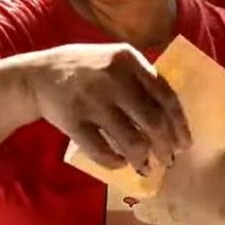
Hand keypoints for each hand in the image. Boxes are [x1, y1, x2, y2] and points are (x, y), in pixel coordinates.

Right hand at [29, 43, 191, 173]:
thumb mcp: (115, 58)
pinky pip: (101, 150)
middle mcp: (113, 77)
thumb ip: (141, 76)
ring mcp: (92, 99)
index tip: (185, 142)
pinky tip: (120, 163)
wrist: (39, 73)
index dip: (179, 123)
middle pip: (152, 120)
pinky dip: (115, 162)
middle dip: (165, 145)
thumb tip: (171, 113)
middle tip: (168, 158)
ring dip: (142, 158)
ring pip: (130, 140)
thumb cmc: (85, 67)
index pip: (165, 94)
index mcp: (128, 58)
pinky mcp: (73, 120)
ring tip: (146, 165)